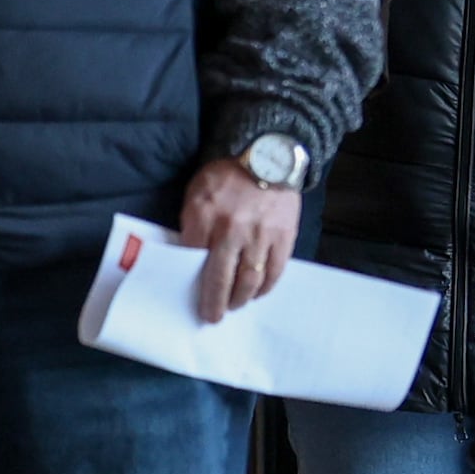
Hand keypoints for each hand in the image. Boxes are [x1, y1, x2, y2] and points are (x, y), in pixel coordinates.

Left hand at [175, 158, 299, 319]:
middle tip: (212, 317)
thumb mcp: (198, 191)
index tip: (190, 295)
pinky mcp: (284, 237)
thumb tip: (190, 254)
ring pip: (250, 280)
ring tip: (235, 305)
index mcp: (206, 216)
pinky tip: (258, 293)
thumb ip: (192, 222)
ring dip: (240, 299)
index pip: (192, 258)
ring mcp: (261, 235)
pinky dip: (266, 287)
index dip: (190, 281)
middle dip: (215, 303)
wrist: (270, 156)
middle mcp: (233, 230)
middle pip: (221, 278)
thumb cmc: (229, 175)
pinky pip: (275, 271)